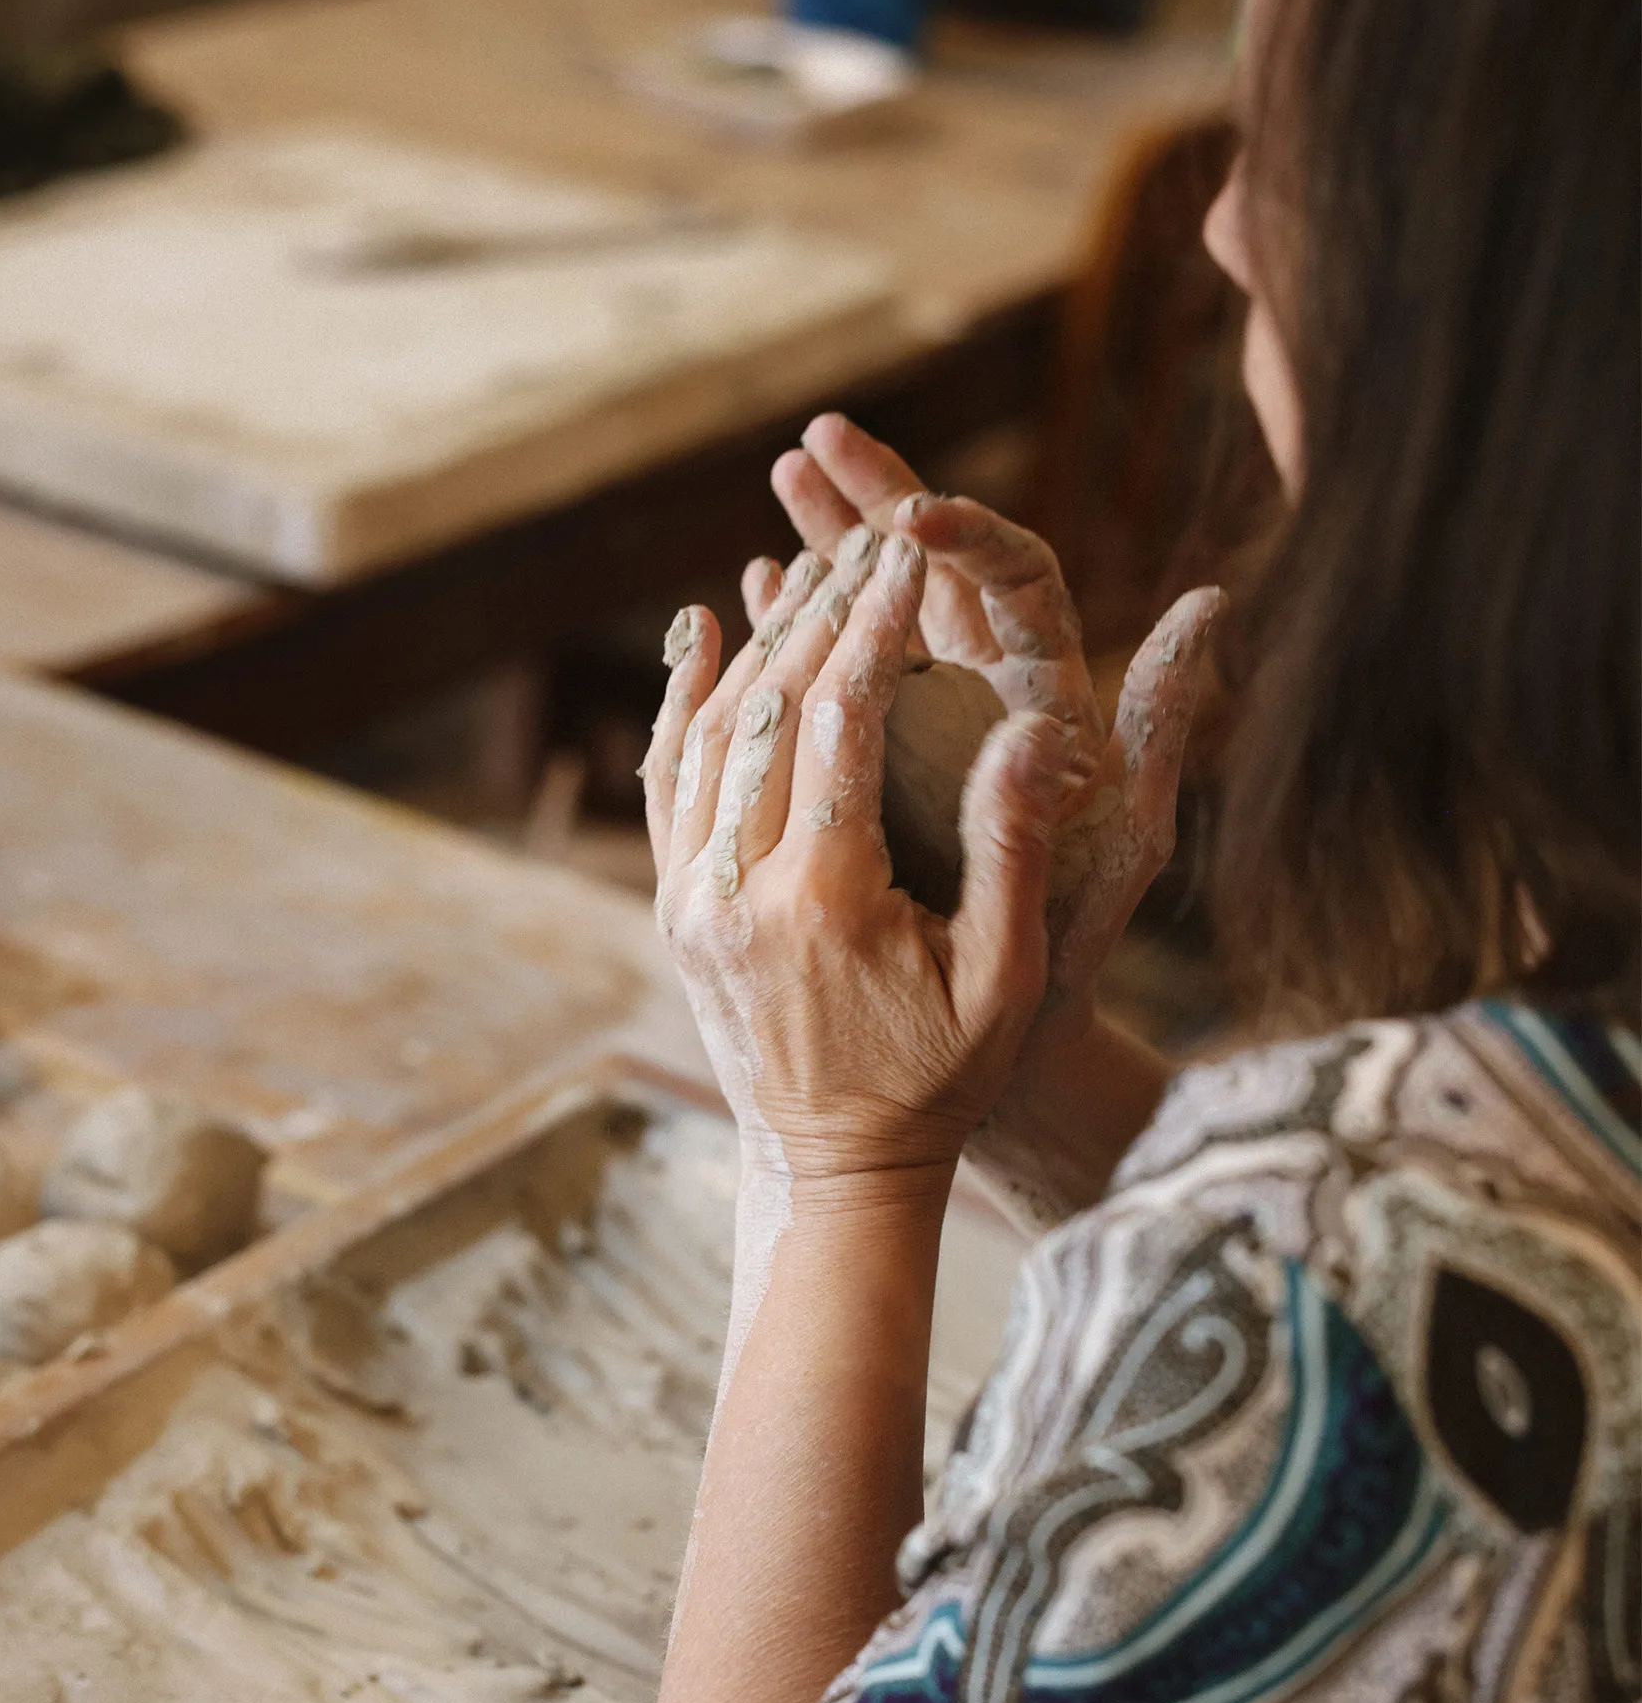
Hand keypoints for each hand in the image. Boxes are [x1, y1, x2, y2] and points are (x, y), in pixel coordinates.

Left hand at [643, 530, 1083, 1189]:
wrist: (836, 1168)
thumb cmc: (942, 1076)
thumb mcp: (1004, 976)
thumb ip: (1012, 850)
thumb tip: (1037, 729)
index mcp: (824, 902)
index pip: (842, 720)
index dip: (877, 622)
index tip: (907, 547)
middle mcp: (736, 894)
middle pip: (767, 709)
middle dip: (822, 609)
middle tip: (868, 534)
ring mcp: (689, 904)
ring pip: (707, 735)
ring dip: (758, 643)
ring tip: (811, 565)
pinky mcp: (672, 911)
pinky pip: (665, 784)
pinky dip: (679, 701)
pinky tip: (699, 629)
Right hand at [751, 411, 1223, 1020]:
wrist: (1015, 1031)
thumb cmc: (1076, 949)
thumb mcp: (1126, 838)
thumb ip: (1160, 727)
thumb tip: (1209, 600)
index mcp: (1049, 696)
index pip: (1013, 578)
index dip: (965, 536)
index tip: (906, 520)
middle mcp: (994, 694)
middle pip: (938, 570)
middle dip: (880, 500)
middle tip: (819, 441)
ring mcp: (934, 723)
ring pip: (883, 609)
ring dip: (833, 542)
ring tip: (781, 481)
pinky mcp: (882, 762)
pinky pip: (840, 673)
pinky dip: (805, 627)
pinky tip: (756, 586)